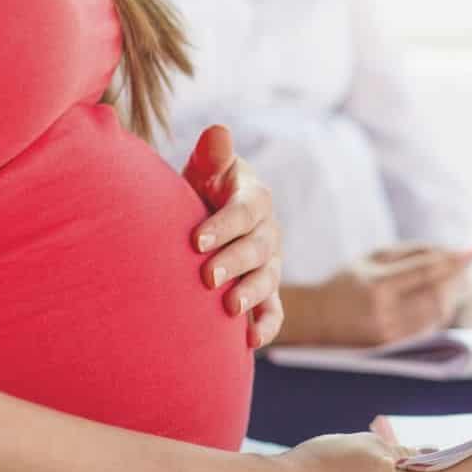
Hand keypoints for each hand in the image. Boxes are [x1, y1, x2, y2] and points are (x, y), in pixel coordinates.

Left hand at [182, 126, 283, 347]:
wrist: (206, 223)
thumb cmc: (202, 193)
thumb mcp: (205, 172)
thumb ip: (212, 157)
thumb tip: (218, 130)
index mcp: (254, 198)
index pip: (244, 211)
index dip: (223, 226)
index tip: (196, 241)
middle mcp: (268, 231)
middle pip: (258, 248)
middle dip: (235, 263)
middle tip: (207, 278)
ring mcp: (270, 264)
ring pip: (268, 279)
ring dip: (251, 294)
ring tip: (229, 308)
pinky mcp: (267, 292)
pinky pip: (274, 310)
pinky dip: (267, 325)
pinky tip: (251, 341)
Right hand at [313, 246, 470, 346]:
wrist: (320, 319)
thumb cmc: (348, 283)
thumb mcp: (373, 258)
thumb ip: (410, 253)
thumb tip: (447, 251)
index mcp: (377, 286)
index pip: (424, 273)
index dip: (450, 263)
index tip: (467, 254)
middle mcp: (385, 313)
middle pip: (436, 296)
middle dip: (455, 281)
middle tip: (464, 268)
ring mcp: (390, 334)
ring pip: (436, 314)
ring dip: (450, 296)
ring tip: (452, 282)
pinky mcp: (394, 347)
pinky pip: (428, 328)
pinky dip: (438, 312)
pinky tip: (437, 300)